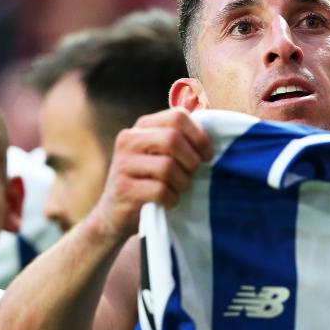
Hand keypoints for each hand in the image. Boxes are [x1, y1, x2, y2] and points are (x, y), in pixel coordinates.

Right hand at [89, 107, 212, 239]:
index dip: (199, 136)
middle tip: (193, 174)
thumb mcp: (160, 153)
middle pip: (172, 138)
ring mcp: (123, 164)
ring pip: (167, 167)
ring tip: (179, 189)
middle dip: (191, 160)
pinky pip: (160, 191)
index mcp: (142, 126)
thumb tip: (215, 130)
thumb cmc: (149, 180)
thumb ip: (180, 139)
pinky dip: (172, 199)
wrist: (114, 213)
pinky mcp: (123, 189)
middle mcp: (129, 139)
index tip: (207, 155)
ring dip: (182, 182)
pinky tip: (169, 201)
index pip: (177, 116)